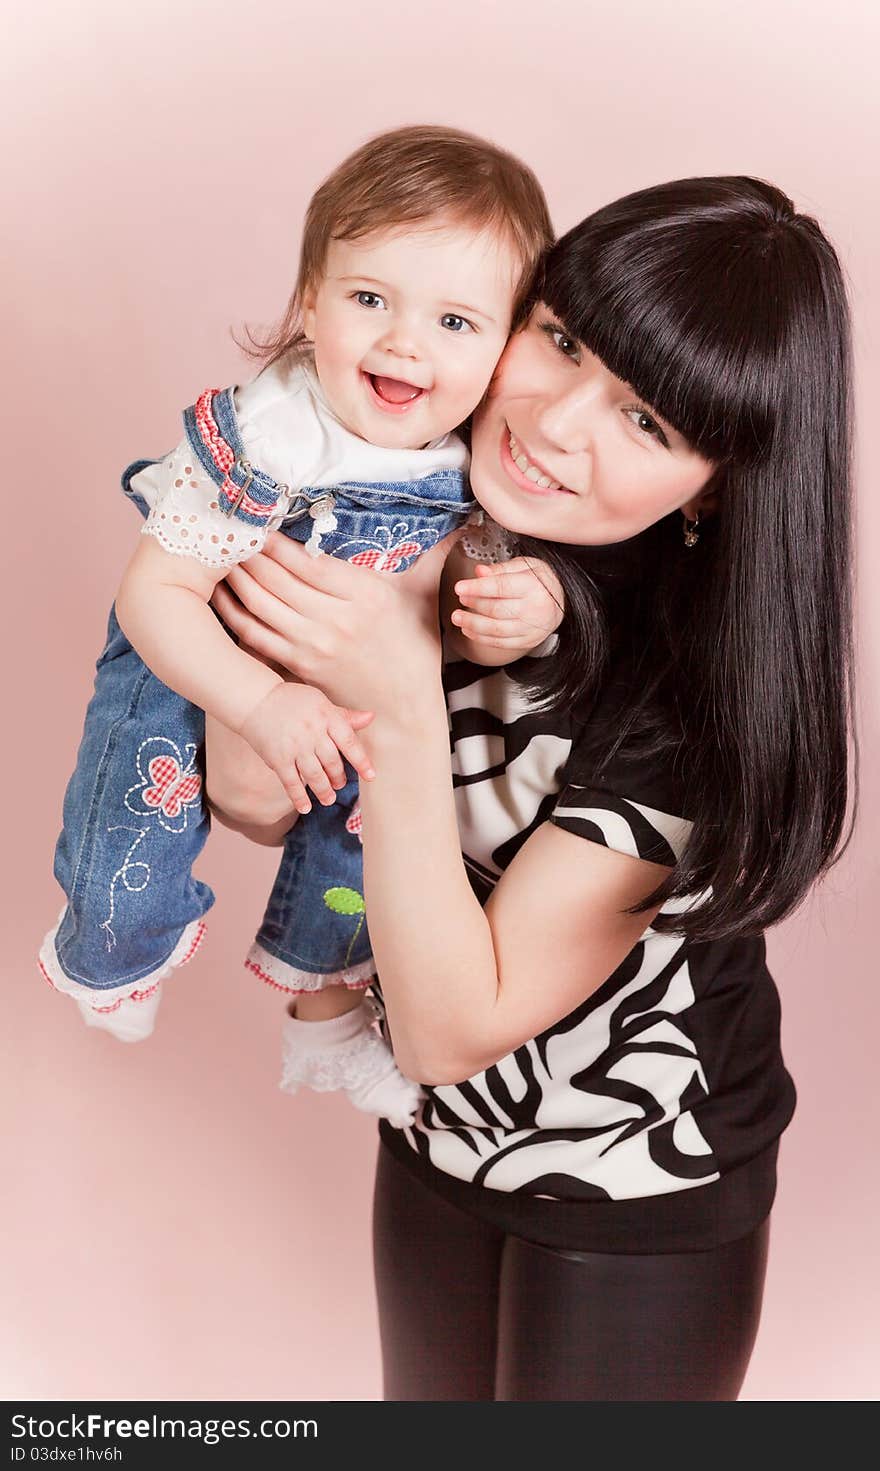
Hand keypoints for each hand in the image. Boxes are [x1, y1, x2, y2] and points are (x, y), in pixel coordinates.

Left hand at [211, 531, 456, 715]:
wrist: (404, 710)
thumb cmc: (413, 648)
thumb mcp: (422, 596)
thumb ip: (433, 555)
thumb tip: (463, 521)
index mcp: (365, 595)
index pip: (308, 559)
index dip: (278, 539)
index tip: (261, 518)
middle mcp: (336, 619)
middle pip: (278, 577)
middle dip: (249, 550)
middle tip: (229, 528)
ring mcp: (313, 645)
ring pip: (260, 602)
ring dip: (235, 576)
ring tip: (219, 553)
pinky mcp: (298, 665)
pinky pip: (254, 633)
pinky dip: (233, 611)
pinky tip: (221, 593)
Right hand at [238, 682, 375, 814]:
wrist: (255, 699)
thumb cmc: (292, 701)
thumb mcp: (320, 702)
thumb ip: (344, 715)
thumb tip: (370, 718)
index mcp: (326, 716)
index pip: (349, 742)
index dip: (361, 761)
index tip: (371, 776)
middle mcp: (313, 732)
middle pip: (332, 761)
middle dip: (338, 777)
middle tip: (340, 785)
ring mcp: (295, 746)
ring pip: (315, 775)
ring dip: (324, 790)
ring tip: (328, 799)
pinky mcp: (278, 758)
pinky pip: (291, 782)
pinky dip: (299, 797)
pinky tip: (305, 808)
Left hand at [451, 556, 564, 651]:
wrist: (563, 601)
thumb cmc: (542, 581)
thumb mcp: (525, 566)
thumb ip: (500, 569)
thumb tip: (480, 572)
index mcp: (533, 586)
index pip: (501, 587)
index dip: (478, 588)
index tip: (460, 587)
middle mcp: (534, 609)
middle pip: (497, 609)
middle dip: (474, 604)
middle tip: (461, 599)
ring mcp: (531, 628)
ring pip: (496, 629)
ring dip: (473, 624)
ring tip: (458, 617)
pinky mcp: (527, 641)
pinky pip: (500, 642)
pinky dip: (481, 637)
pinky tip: (469, 630)